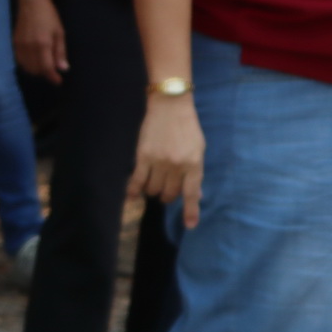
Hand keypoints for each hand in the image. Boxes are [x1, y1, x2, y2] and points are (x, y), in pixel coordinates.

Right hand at [13, 0, 67, 83]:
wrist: (31, 2)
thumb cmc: (49, 15)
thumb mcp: (59, 32)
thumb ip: (60, 51)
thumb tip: (63, 68)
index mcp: (43, 44)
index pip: (46, 68)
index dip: (53, 78)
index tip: (59, 81)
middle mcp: (29, 47)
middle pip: (36, 70)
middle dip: (45, 74)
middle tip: (53, 71)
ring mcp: (20, 46)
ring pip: (26, 67)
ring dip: (36, 71)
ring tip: (44, 66)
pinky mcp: (14, 43)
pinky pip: (19, 61)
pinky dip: (27, 65)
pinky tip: (34, 61)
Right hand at [127, 97, 203, 227]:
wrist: (170, 105)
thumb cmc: (187, 127)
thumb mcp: (199, 149)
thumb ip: (196, 171)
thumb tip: (197, 194)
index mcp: (194, 164)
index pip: (192, 193)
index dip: (190, 211)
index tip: (190, 225)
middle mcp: (176, 165)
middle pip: (170, 193)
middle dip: (168, 196)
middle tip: (167, 191)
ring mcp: (159, 161)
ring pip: (153, 189)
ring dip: (153, 191)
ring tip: (154, 185)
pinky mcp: (143, 156)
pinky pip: (138, 180)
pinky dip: (134, 190)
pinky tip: (132, 197)